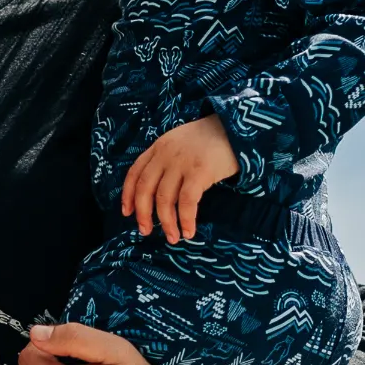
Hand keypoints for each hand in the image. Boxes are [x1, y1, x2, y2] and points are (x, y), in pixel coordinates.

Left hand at [119, 115, 237, 242]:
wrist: (237, 127)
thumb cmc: (210, 140)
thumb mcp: (180, 143)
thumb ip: (167, 161)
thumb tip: (158, 195)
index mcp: (159, 147)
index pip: (135, 172)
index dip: (128, 194)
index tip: (127, 213)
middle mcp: (166, 154)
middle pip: (146, 188)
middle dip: (143, 214)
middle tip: (145, 231)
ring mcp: (182, 162)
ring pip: (164, 199)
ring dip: (166, 222)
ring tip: (173, 237)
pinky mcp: (199, 171)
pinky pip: (187, 201)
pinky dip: (186, 219)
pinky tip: (188, 231)